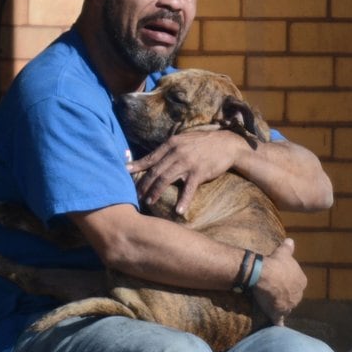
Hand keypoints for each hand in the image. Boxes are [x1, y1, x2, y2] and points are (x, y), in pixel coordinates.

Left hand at [127, 130, 243, 214]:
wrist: (227, 143)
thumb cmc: (203, 143)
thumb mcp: (183, 140)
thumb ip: (169, 148)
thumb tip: (153, 158)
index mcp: (171, 144)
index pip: (150, 157)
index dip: (137, 166)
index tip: (124, 172)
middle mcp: (176, 153)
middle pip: (155, 171)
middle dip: (143, 184)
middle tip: (135, 195)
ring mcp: (187, 163)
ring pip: (166, 179)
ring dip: (155, 192)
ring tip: (148, 202)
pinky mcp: (199, 172)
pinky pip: (188, 189)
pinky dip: (183, 201)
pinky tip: (178, 211)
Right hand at [251, 238, 305, 325]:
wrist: (264, 275)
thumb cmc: (275, 263)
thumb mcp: (283, 253)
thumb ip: (288, 248)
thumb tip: (291, 240)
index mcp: (301, 281)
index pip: (297, 283)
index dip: (288, 282)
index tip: (281, 280)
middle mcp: (298, 295)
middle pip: (292, 296)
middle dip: (286, 295)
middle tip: (275, 292)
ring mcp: (289, 305)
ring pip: (287, 307)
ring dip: (282, 307)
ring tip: (272, 305)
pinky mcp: (279, 313)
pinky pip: (279, 321)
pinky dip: (279, 325)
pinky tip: (278, 328)